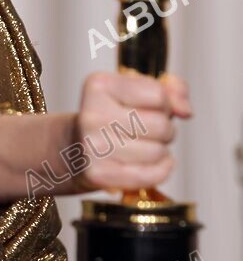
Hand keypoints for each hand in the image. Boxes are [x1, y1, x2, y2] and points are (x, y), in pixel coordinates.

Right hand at [75, 71, 191, 193]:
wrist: (74, 149)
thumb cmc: (111, 118)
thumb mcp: (135, 92)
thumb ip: (171, 90)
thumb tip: (185, 110)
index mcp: (100, 85)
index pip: (158, 94)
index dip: (164, 104)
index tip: (150, 109)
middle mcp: (92, 114)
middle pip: (160, 125)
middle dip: (166, 130)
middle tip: (151, 132)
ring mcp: (93, 146)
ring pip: (158, 152)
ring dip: (161, 152)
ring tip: (145, 147)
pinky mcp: (99, 174)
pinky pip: (150, 175)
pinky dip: (161, 171)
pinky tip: (154, 164)